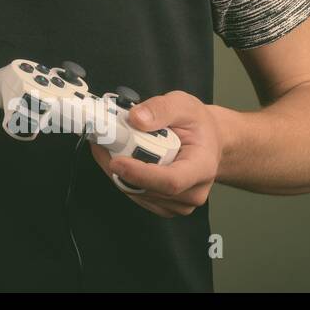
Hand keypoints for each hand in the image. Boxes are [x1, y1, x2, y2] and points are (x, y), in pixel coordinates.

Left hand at [86, 91, 221, 216]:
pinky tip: (119, 157)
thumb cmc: (197, 125)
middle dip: (119, 167)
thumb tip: (136, 118)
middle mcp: (192, 191)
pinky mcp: (164, 205)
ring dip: (116, 171)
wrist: (207, 141)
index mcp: (202, 167)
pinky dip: (121, 177)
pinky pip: (135, 195)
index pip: (171, 181)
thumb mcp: (183, 105)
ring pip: (136, 193)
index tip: (116, 161)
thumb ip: (161, 109)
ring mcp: (178, 202)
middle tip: (102, 141)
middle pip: (148, 188)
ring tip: (111, 145)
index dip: (140, 174)